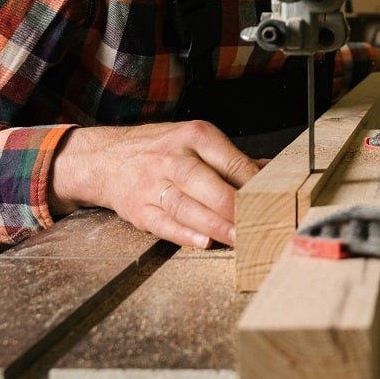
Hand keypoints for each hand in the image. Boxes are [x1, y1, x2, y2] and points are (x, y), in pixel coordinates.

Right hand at [48, 121, 258, 247]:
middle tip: (256, 223)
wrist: (105, 158)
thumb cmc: (161, 150)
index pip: (230, 160)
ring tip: (238, 239)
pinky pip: (163, 223)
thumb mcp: (195, 141)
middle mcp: (172, 158)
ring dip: (214, 225)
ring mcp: (152, 184)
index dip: (254, 182)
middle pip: (204, 182)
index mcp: (193, 136)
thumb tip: (274, 174)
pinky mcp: (138, 209)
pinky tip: (204, 242)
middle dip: (232, 205)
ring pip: (185, 206)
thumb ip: (233, 160)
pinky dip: (184, 234)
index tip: (274, 199)